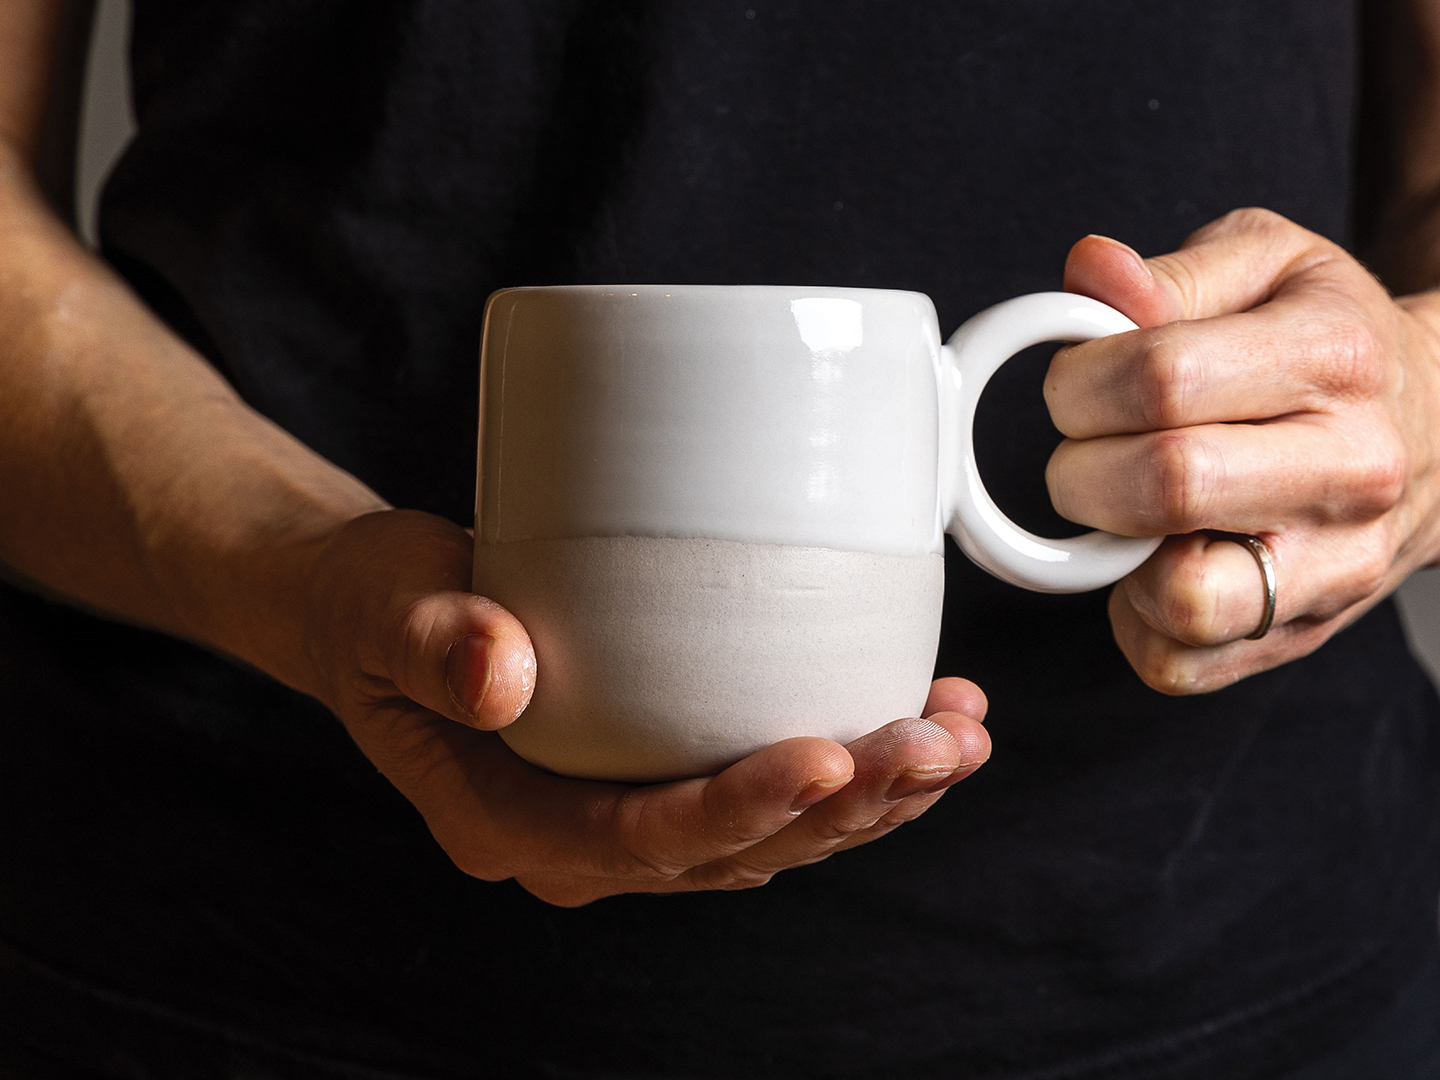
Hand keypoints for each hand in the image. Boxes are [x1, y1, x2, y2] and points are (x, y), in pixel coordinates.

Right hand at [301, 509, 989, 905]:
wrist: (379, 612)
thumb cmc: (376, 606)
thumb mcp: (383, 606)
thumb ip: (431, 640)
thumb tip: (501, 672)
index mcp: (505, 821)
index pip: (636, 841)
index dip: (737, 810)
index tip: (827, 755)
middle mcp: (578, 841)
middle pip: (732, 849)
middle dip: (845, 806)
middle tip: (937, 743)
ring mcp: (626, 813)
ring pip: (772, 834)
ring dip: (872, 794)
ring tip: (959, 734)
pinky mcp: (662, 769)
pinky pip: (770, 791)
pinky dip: (851, 764)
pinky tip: (921, 711)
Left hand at [1046, 208, 1439, 692]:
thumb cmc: (1330, 340)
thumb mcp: (1269, 264)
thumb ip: (1169, 274)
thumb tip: (1088, 272)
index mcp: (1334, 357)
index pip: (1160, 380)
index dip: (1077, 384)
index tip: (1075, 384)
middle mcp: (1351, 469)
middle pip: (1166, 487)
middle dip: (1081, 468)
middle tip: (1088, 448)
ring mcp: (1335, 566)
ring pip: (1181, 600)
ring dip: (1112, 555)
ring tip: (1127, 510)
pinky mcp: (1300, 636)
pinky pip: (1177, 662)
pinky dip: (1133, 618)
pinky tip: (1154, 558)